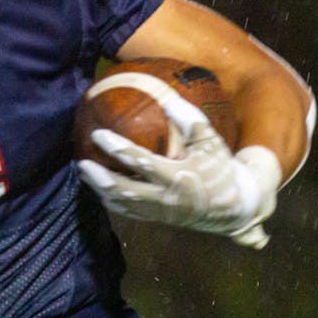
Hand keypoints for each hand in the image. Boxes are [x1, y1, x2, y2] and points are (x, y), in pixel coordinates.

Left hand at [78, 95, 281, 248]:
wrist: (235, 208)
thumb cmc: (221, 170)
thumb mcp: (210, 142)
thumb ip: (189, 120)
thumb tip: (166, 98)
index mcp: (178, 177)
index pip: (141, 162)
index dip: (117, 148)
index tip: (98, 134)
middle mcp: (165, 198)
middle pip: (124, 190)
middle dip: (99, 178)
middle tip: (81, 162)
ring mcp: (159, 212)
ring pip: (122, 204)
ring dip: (100, 190)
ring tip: (84, 172)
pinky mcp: (157, 219)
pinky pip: (127, 213)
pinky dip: (110, 201)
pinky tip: (98, 187)